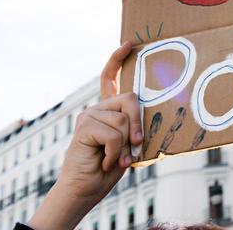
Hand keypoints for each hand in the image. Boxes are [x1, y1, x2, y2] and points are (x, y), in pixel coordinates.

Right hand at [29, 42, 141, 229]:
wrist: (86, 189)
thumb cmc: (110, 168)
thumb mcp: (128, 144)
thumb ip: (134, 126)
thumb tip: (149, 114)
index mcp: (109, 110)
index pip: (111, 79)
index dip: (118, 59)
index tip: (129, 43)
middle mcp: (97, 108)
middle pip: (131, 99)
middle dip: (139, 123)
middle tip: (136, 146)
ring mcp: (89, 116)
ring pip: (123, 121)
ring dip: (124, 147)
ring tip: (113, 159)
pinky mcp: (83, 126)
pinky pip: (113, 134)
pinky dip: (114, 153)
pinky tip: (104, 161)